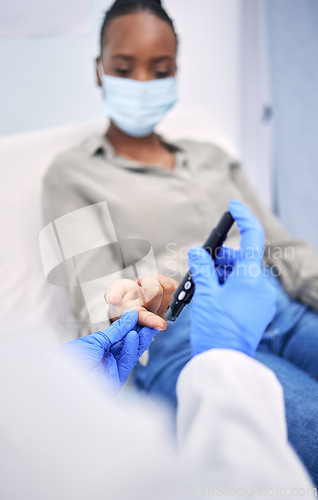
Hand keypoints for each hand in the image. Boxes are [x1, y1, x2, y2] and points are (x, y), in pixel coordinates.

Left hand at [59, 310, 157, 394]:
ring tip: (148, 326)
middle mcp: (108, 359)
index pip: (121, 336)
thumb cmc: (71, 360)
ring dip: (140, 339)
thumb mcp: (95, 341)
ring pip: (131, 352)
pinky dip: (131, 348)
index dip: (133, 326)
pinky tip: (134, 336)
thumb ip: (115, 331)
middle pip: (129, 344)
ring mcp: (113, 369)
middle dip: (142, 332)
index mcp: (101, 348)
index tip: (144, 315)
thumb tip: (130, 316)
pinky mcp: (116, 379)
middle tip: (154, 321)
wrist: (60, 381)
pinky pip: (127, 362)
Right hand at [105, 274, 178, 329]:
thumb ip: (112, 294)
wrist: (132, 296)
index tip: (162, 325)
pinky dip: (164, 280)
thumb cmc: (123, 296)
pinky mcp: (175, 302)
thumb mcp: (113, 292)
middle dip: (147, 281)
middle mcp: (153, 316)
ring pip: (167, 287)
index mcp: (137, 315)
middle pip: (157, 292)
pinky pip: (174, 285)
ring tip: (147, 285)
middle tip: (140, 284)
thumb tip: (112, 300)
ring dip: (156, 280)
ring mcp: (166, 310)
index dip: (153, 321)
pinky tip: (156, 285)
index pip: (146, 319)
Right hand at [188, 200, 276, 357]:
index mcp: (251, 279)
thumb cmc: (214, 329)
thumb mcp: (204, 294)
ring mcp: (262, 301)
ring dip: (224, 272)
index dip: (243, 218)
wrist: (223, 362)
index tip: (233, 207)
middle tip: (203, 261)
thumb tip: (197, 252)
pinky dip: (230, 285)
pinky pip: (246, 289)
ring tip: (204, 281)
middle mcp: (262, 287)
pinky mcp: (258, 311)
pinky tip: (213, 292)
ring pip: (244, 274)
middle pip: (244, 258)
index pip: (253, 238)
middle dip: (223, 256)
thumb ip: (202, 269)